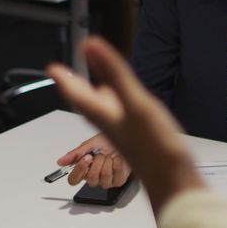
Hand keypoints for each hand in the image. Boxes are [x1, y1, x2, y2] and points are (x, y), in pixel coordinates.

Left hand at [47, 38, 203, 210]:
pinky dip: (116, 106)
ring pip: (103, 111)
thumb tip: (90, 45)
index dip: (65, 79)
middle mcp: (111, 124)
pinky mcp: (138, 140)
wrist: (173, 182)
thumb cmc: (154, 145)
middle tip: (65, 76)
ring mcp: (124, 134)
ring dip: (95, 96)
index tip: (52, 69)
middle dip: (76, 88)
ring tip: (93, 86)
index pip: (78, 94)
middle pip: (87, 103)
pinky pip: (120, 118)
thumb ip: (114, 73)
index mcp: (105, 114)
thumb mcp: (134, 102)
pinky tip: (125, 106)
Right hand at [57, 133, 130, 188]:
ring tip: (110, 155)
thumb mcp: (90, 144)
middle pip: (90, 178)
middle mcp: (94, 177)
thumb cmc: (108, 141)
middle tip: (101, 154)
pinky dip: (118, 163)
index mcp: (84, 169)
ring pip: (103, 177)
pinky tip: (118, 159)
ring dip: (108, 162)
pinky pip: (116, 175)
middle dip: (97, 162)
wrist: (126, 138)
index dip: (79, 169)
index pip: (73, 180)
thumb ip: (75, 154)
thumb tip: (60, 162)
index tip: (86, 157)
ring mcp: (106, 181)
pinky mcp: (118, 181)